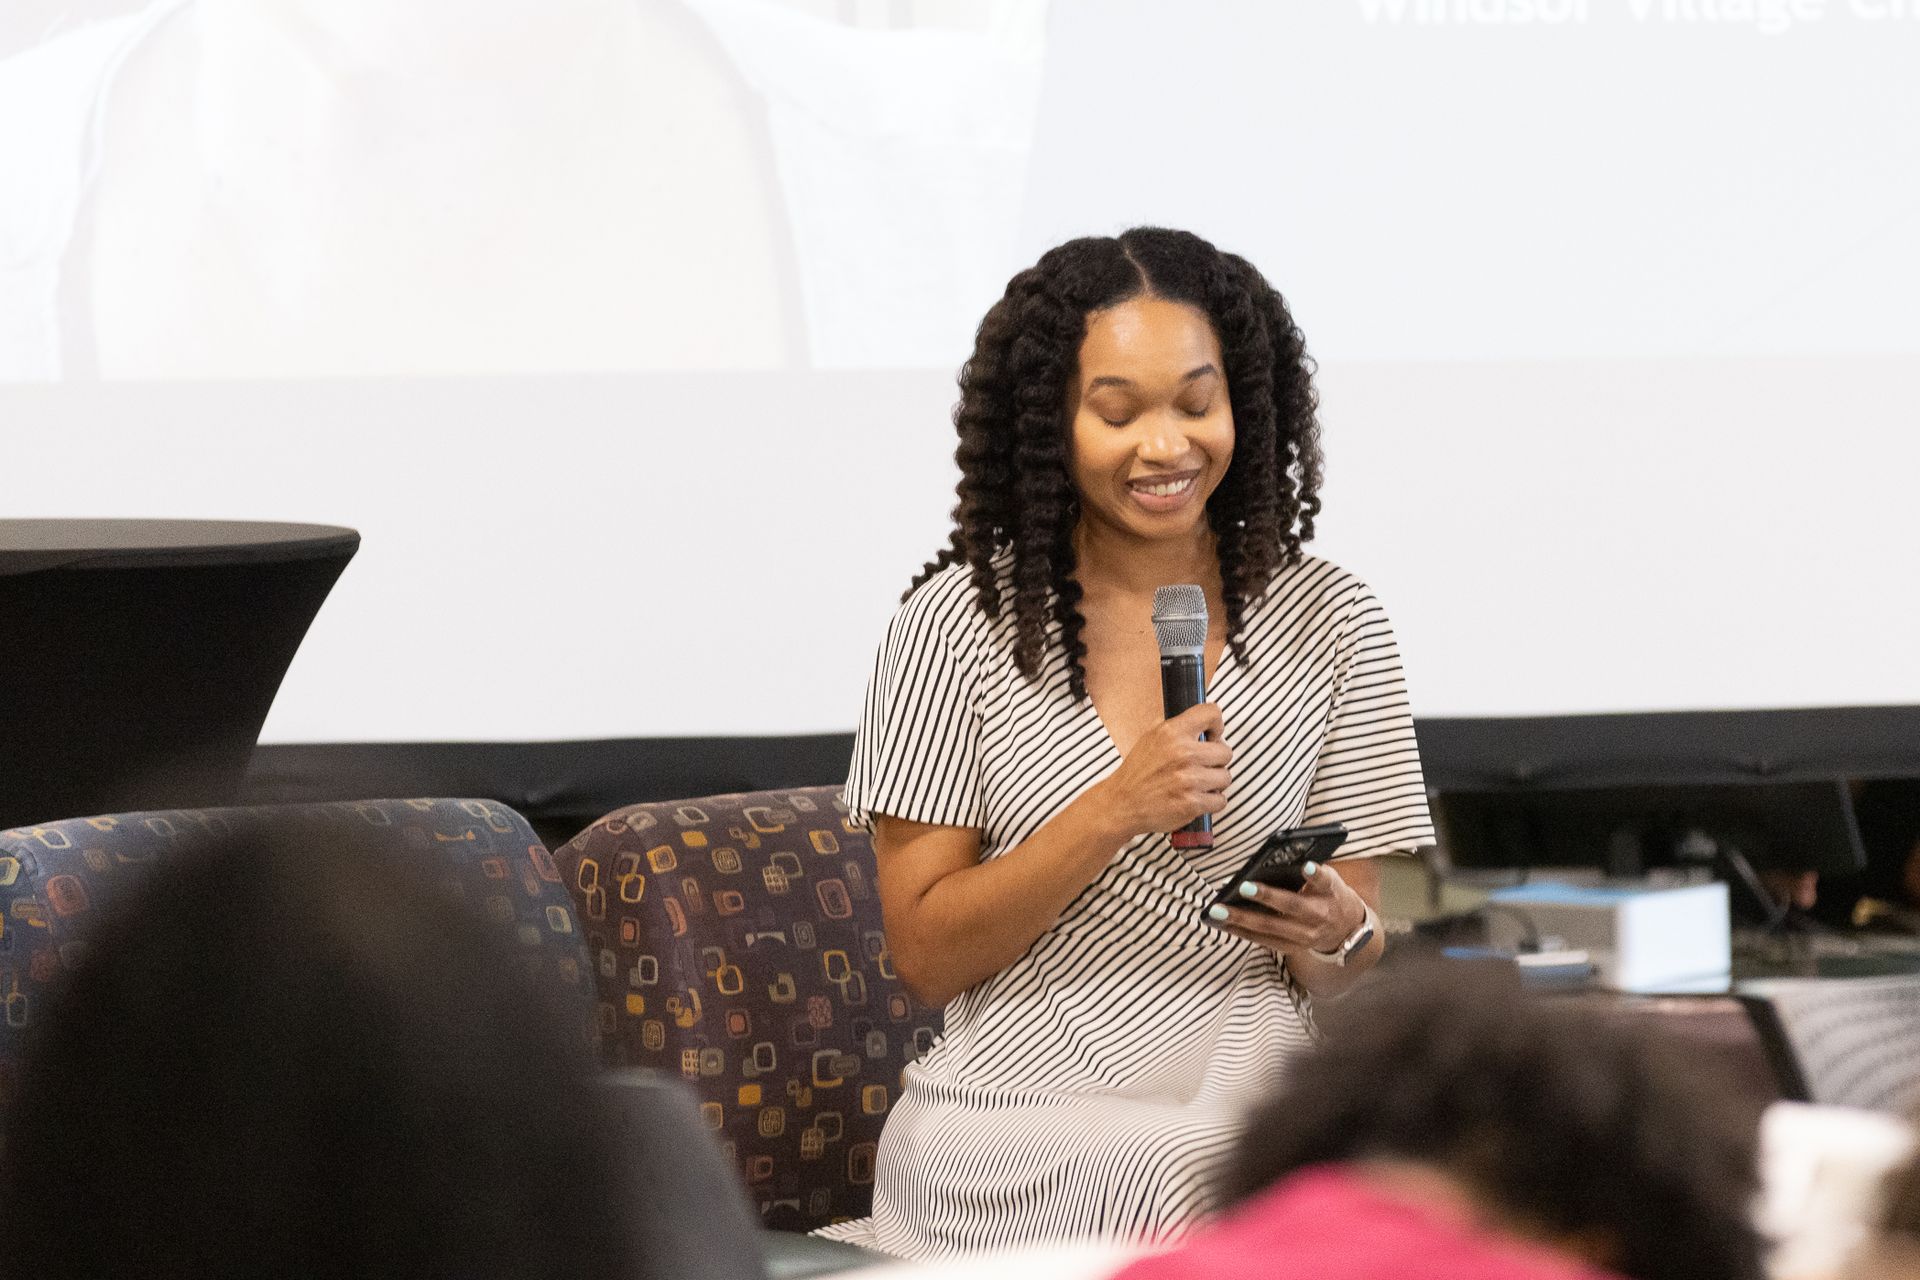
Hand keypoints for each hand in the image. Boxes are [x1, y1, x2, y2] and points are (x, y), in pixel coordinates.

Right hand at [1094, 702, 1230, 840]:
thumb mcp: (1150, 737)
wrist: (1122, 804)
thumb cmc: (1138, 773)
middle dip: (1215, 760)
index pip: (1211, 713)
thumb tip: (1202, 719)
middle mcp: (1182, 753)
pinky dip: (1211, 802)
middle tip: (1201, 766)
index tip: (1212, 735)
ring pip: (1225, 777)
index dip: (1217, 725)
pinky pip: (1220, 800)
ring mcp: (1189, 779)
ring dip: (1214, 783)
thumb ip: (1176, 725)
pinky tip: (1196, 799)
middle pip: (1225, 751)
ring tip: (1197, 784)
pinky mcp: (1192, 803)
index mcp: (1171, 732)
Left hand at [1207, 857, 1366, 957]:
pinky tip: (1222, 924)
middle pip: (1291, 906)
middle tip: (1241, 887)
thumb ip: (1309, 871)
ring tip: (1218, 911)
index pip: (1324, 881)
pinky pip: (1264, 941)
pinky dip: (1242, 932)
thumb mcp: (1329, 878)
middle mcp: (1319, 915)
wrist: (1346, 929)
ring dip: (1242, 920)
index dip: (1316, 874)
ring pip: (1271, 928)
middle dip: (1266, 897)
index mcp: (1330, 892)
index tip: (1306, 867)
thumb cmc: (1329, 894)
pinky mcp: (1292, 948)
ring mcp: (1305, 936)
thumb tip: (1272, 860)